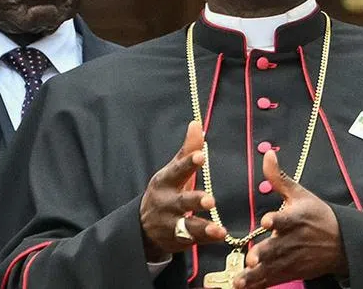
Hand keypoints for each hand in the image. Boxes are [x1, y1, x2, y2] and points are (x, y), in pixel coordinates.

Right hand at [140, 120, 225, 260]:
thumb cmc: (166, 190)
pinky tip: (221, 235)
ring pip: (186, 226)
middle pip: (182, 202)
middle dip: (195, 201)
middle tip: (211, 200)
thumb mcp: (172, 170)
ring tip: (218, 229)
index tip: (201, 155)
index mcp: (165, 182)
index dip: (189, 163)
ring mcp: (171, 225)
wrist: (141, 227)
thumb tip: (196, 122)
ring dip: (203, 228)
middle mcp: (167, 204)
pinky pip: (193, 240)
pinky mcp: (178, 240)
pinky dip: (206, 239)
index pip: (177, 170)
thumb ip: (187, 150)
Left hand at [233, 151, 346, 286]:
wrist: (340, 243)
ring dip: (256, 275)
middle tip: (251, 258)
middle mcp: (294, 240)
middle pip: (278, 247)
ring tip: (240, 279)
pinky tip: (244, 287)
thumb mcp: (301, 194)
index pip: (287, 218)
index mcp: (297, 218)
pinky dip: (259, 285)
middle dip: (265, 253)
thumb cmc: (317, 215)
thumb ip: (279, 178)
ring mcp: (292, 259)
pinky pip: (272, 280)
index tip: (267, 220)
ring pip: (272, 268)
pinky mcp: (290, 273)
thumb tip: (267, 154)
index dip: (277, 219)